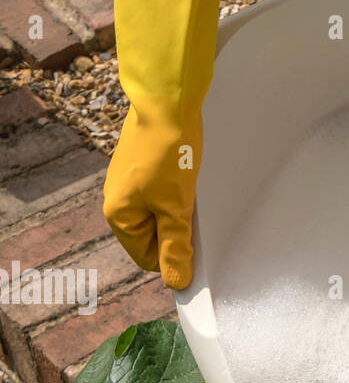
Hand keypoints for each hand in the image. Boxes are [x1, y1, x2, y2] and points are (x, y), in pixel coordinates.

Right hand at [104, 95, 200, 289]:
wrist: (166, 100)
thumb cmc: (168, 153)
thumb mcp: (175, 208)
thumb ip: (175, 246)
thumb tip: (176, 282)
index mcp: (119, 215)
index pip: (148, 258)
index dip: (173, 257)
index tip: (195, 248)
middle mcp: (118, 199)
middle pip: (154, 237)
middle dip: (177, 231)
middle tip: (194, 213)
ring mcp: (130, 182)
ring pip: (161, 213)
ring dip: (180, 211)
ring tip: (191, 193)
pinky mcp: (143, 166)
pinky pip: (163, 193)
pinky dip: (179, 192)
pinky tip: (190, 179)